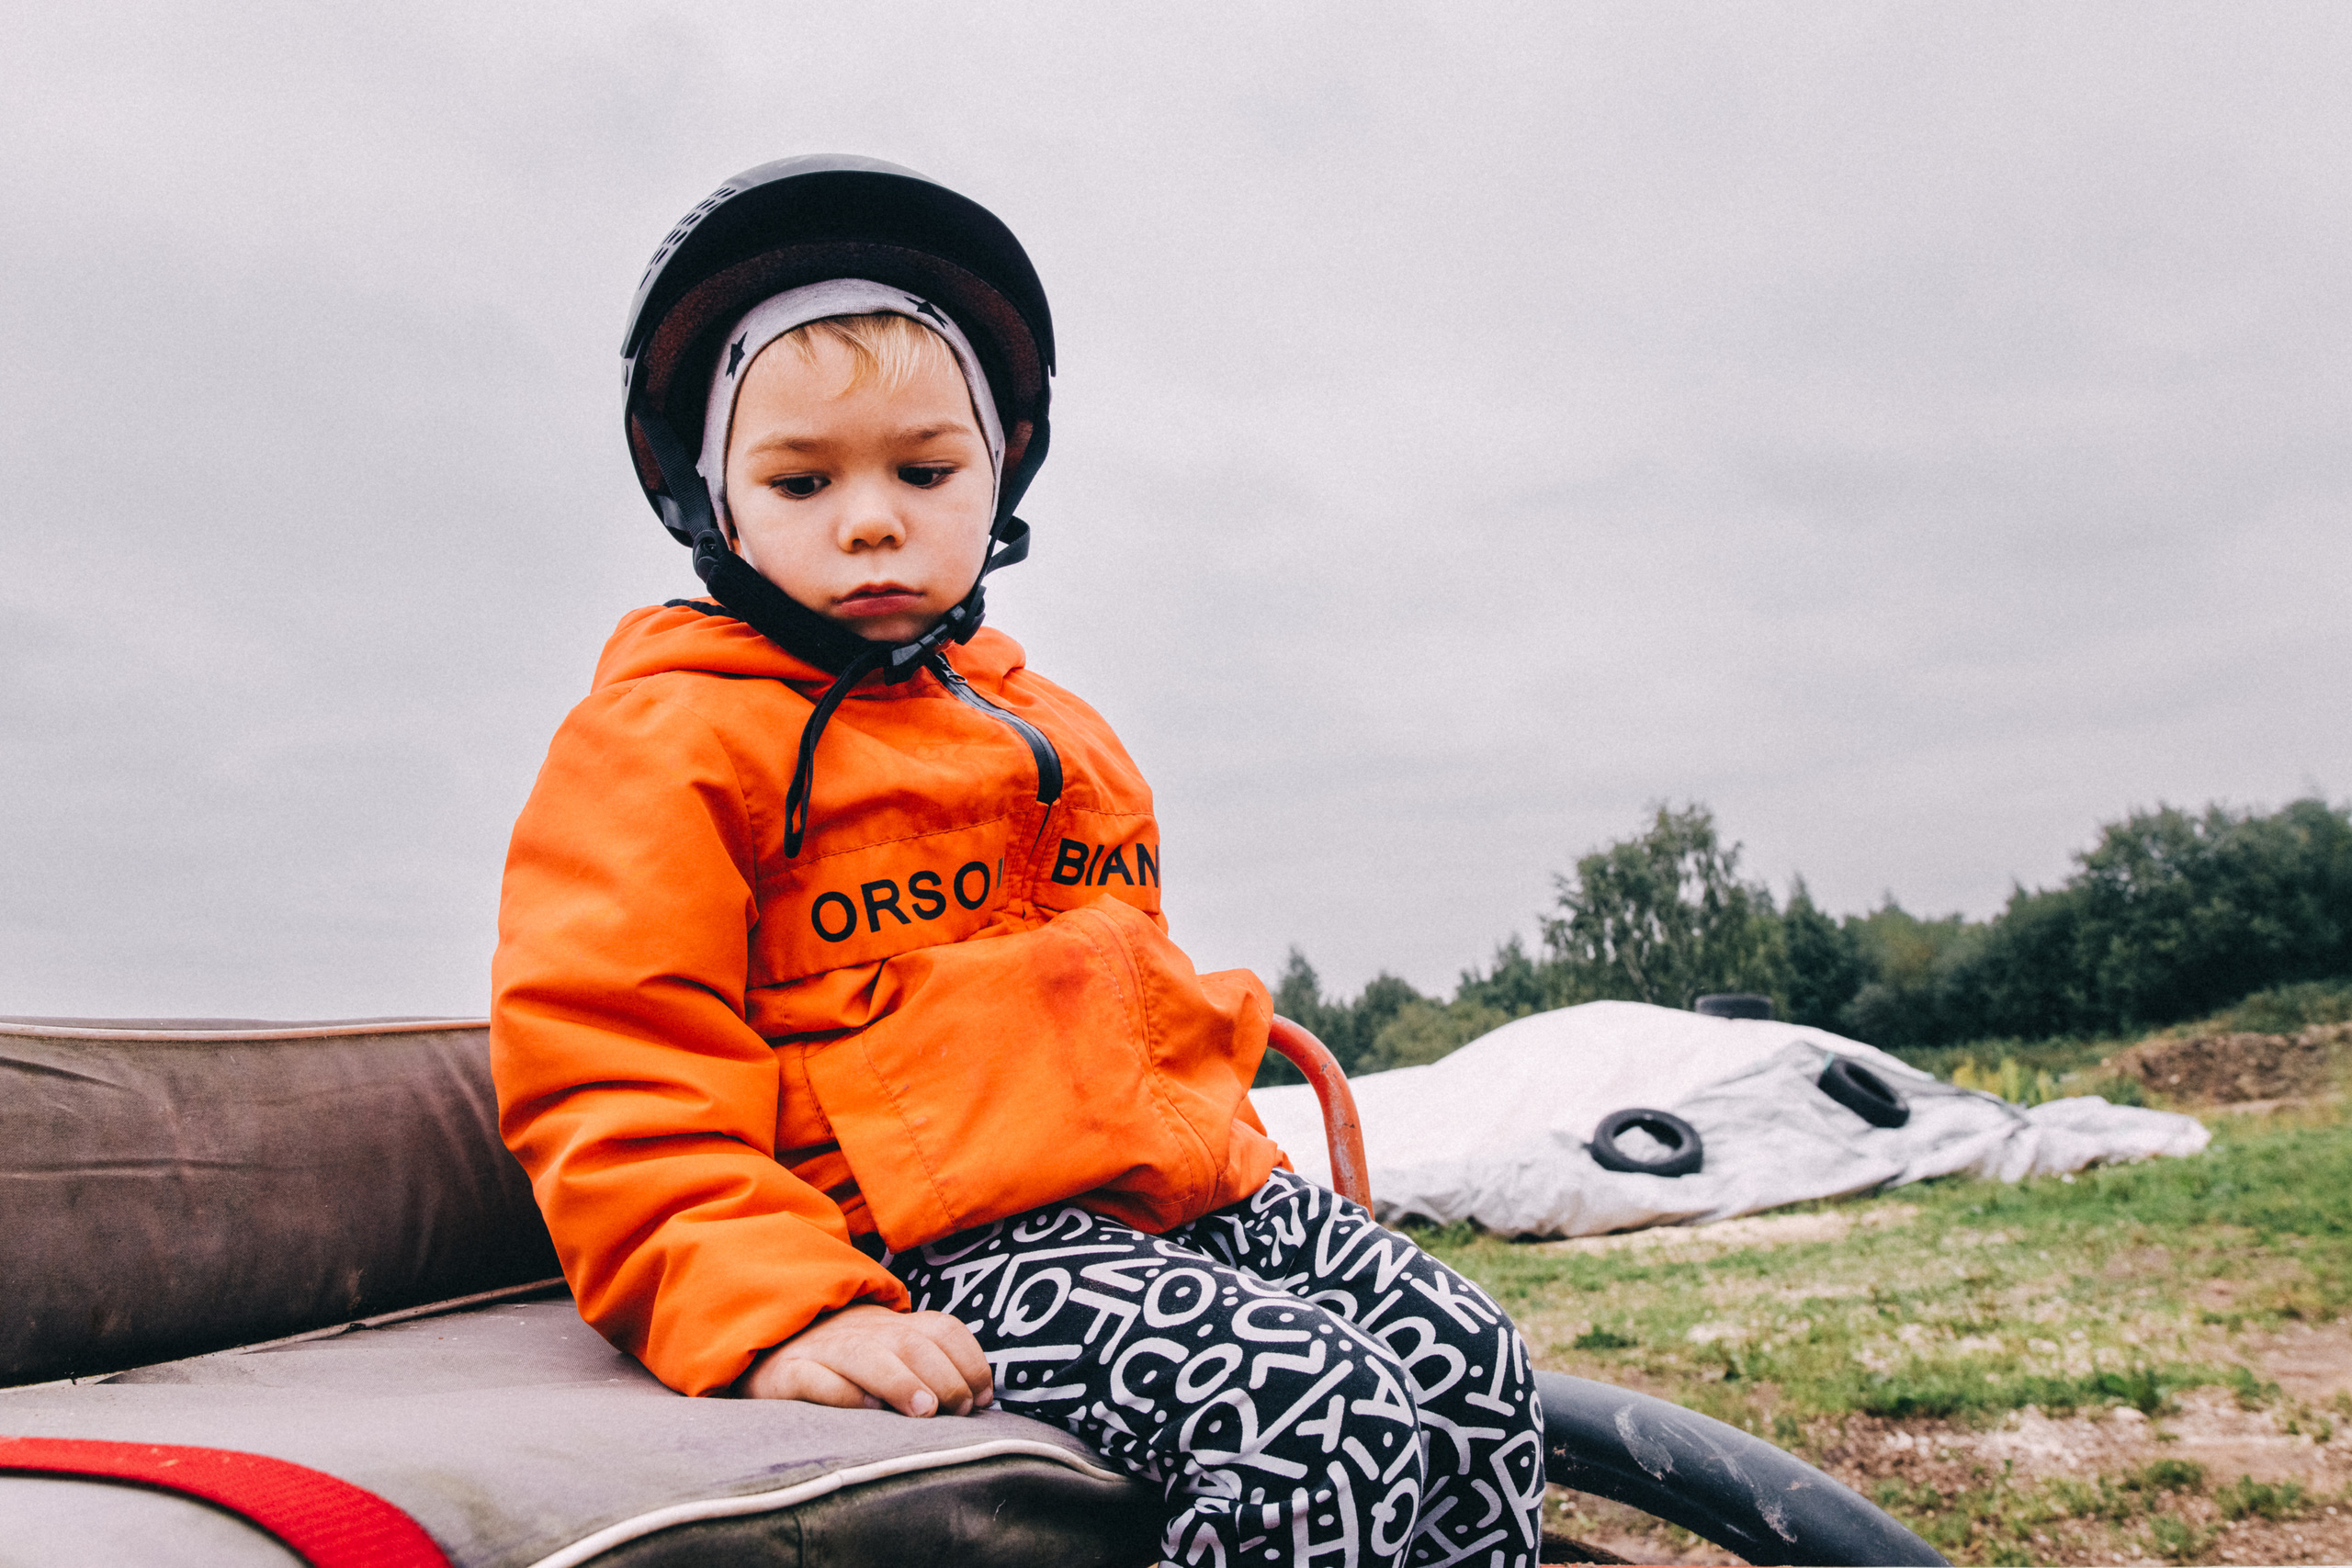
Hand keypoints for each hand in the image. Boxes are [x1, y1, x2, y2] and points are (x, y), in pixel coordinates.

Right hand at [736, 1303, 993, 1416]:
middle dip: (944, 1375)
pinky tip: (865, 1409)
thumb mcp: (888, 1355)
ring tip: (926, 1412)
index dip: (969, 1361)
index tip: (983, 1398)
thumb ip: (929, 1368)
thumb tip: (977, 1400)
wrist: (765, 1351)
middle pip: (910, 1342)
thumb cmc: (842, 1365)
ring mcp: (821, 1350)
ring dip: (902, 1382)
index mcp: (891, 1326)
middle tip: (959, 1409)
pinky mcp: (784, 1374)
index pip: (942, 1329)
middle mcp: (860, 1332)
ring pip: (866, 1356)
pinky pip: (813, 1378)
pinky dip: (842, 1393)